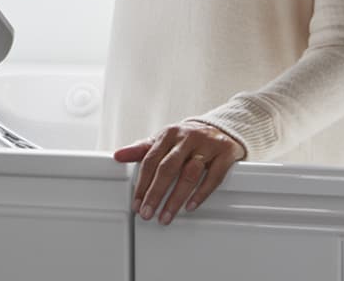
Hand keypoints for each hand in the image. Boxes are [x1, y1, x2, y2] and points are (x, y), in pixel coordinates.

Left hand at [113, 121, 244, 224]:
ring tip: (166, 215)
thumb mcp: (164, 141)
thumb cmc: (186, 139)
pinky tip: (190, 206)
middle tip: (147, 213)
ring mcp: (207, 145)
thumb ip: (142, 150)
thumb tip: (118, 155)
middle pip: (168, 168)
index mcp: (168, 134)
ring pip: (189, 174)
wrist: (220, 127)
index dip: (142, 183)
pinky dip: (201, 193)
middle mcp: (187, 138)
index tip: (136, 203)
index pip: (151, 160)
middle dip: (155, 193)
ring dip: (176, 198)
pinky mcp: (225, 153)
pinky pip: (213, 176)